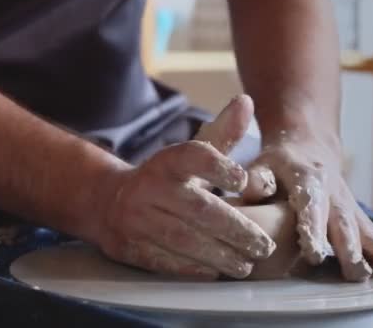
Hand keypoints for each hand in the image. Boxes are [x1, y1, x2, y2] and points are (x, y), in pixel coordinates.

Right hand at [76, 95, 274, 278]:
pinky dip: (193, 268)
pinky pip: (164, 261)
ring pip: (184, 240)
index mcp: (167, 162)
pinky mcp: (130, 247)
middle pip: (198, 210)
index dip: (219, 167)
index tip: (244, 181)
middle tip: (264, 246)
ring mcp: (136, 219)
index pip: (194, 156)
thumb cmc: (166, 178)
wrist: (107, 201)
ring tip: (247, 264)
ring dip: (220, 255)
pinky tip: (216, 272)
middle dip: (236, 230)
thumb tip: (246, 101)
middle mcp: (149, 188)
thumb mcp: (190, 153)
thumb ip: (222, 133)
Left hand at [244, 133, 372, 280]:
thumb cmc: (279, 160)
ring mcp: (347, 203)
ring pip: (364, 228)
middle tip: (357, 273)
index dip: (312, 228)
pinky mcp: (356, 213)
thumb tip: (251, 189)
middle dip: (350, 248)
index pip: (310, 205)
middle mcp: (333, 192)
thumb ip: (256, 179)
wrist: (308, 143)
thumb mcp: (262, 162)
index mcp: (307, 179)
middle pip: (342, 223)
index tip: (314, 253)